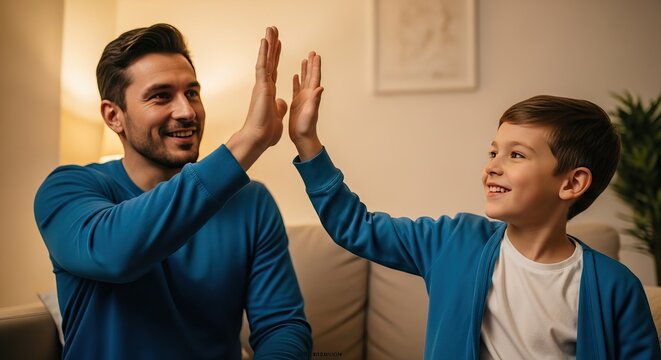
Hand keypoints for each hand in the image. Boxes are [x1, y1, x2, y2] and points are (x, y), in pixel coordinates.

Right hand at [227, 26, 287, 169]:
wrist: (259, 139)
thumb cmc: (266, 132)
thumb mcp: (278, 117)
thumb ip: (279, 108)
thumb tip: (281, 102)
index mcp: (269, 92)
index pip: (273, 70)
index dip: (275, 57)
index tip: (277, 45)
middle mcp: (264, 86)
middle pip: (269, 61)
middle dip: (271, 45)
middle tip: (272, 30)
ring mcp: (262, 85)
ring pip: (265, 60)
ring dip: (268, 44)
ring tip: (270, 29)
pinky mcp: (261, 87)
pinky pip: (263, 66)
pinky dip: (264, 53)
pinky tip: (265, 41)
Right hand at [289, 51, 323, 160]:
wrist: (302, 137)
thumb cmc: (306, 128)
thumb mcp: (310, 113)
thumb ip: (315, 100)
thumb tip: (321, 88)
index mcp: (312, 96)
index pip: (314, 77)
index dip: (315, 66)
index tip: (316, 55)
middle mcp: (309, 95)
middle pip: (311, 76)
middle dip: (311, 64)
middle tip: (312, 52)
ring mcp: (303, 99)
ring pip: (304, 80)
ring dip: (305, 70)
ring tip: (305, 59)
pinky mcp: (297, 103)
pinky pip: (297, 89)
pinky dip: (297, 81)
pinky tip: (296, 75)